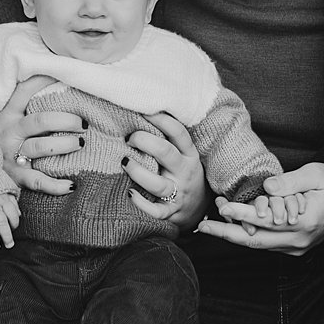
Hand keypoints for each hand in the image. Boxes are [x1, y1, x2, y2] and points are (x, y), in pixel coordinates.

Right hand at [0, 75, 80, 195]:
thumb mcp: (3, 118)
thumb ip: (22, 105)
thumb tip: (50, 81)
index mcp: (7, 116)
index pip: (24, 93)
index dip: (42, 82)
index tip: (61, 74)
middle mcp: (10, 134)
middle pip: (40, 121)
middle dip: (65, 120)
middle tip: (83, 123)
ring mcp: (12, 156)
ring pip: (40, 148)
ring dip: (64, 145)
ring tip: (80, 143)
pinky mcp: (16, 177)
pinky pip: (38, 181)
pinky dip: (56, 185)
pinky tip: (72, 184)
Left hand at [124, 112, 207, 228]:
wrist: (198, 208)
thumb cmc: (183, 174)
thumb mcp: (184, 155)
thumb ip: (168, 140)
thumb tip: (139, 115)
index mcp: (189, 155)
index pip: (178, 132)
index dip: (160, 119)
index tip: (142, 111)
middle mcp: (184, 172)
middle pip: (165, 153)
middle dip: (144, 141)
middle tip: (129, 138)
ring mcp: (178, 193)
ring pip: (158, 184)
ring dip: (138, 172)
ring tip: (125, 162)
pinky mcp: (170, 212)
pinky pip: (156, 211)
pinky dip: (141, 204)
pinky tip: (130, 193)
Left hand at [196, 162, 323, 253]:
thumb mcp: (315, 175)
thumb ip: (290, 182)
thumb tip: (267, 186)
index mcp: (306, 221)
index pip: (267, 219)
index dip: (242, 212)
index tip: (222, 206)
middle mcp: (299, 240)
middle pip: (256, 240)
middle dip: (227, 233)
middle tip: (202, 226)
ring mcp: (297, 247)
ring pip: (259, 245)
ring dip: (234, 235)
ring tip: (209, 225)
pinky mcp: (295, 248)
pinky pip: (266, 244)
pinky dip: (247, 236)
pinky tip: (230, 228)